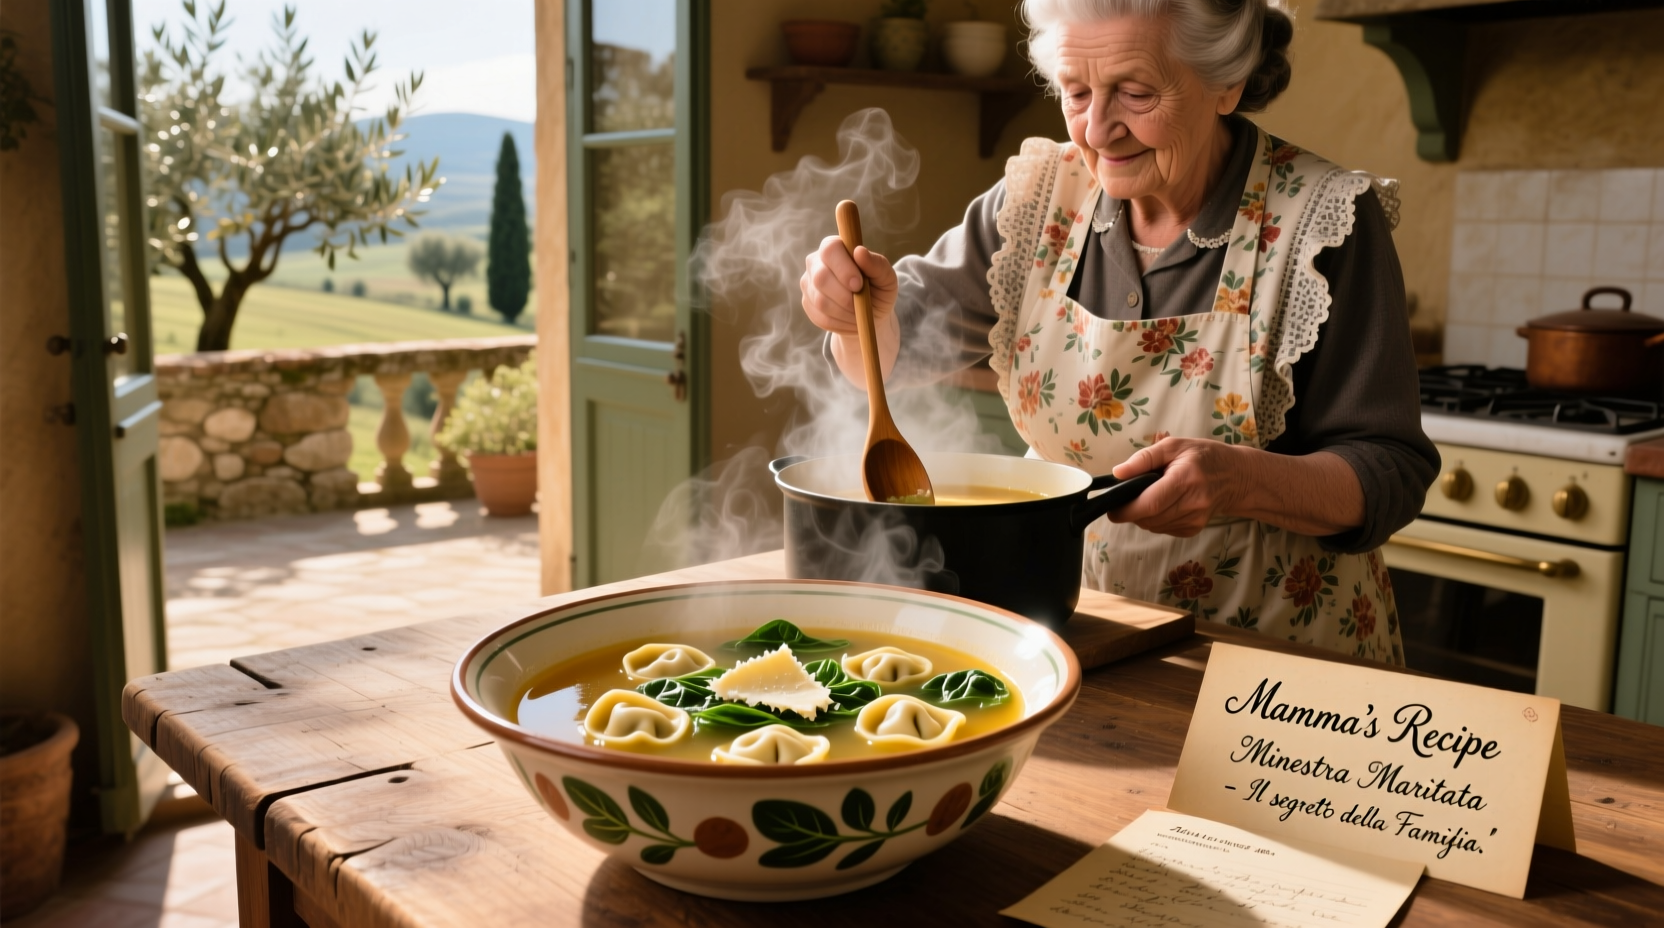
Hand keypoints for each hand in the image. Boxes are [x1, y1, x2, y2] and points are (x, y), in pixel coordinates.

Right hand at [800, 235, 900, 384]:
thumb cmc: (879, 290)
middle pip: (821, 277)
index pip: (830, 250)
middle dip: (844, 296)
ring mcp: (808, 283)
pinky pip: (820, 317)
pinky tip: (849, 319)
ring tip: (858, 312)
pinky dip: (839, 323)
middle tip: (859, 304)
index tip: (858, 284)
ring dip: (844, 312)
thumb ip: (876, 264)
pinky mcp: (807, 304)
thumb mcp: (886, 278)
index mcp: (835, 248)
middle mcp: (816, 262)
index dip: (843, 268)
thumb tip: (859, 251)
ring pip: (820, 301)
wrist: (870, 314)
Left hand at [1107, 437, 1245, 536]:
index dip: (1127, 509)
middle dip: (1130, 512)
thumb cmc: (1203, 457)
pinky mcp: (1193, 529)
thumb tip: (1118, 473)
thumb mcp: (1174, 446)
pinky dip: (1154, 520)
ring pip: (1153, 526)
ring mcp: (1195, 520)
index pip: (1151, 503)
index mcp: (1186, 479)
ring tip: (1146, 498)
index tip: (1112, 507)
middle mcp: (1192, 504)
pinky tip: (1161, 505)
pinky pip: (1162, 530)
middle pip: (1149, 518)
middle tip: (1124, 499)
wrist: (1235, 477)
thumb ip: (1144, 459)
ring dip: (1142, 516)